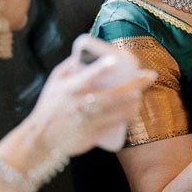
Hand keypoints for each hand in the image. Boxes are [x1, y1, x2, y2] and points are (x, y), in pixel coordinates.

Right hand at [28, 52, 155, 157]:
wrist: (41, 139)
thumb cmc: (49, 107)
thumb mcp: (54, 82)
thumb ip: (70, 66)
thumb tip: (86, 52)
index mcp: (69, 89)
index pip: (86, 77)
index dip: (100, 68)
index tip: (114, 61)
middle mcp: (80, 105)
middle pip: (112, 94)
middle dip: (134, 84)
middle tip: (149, 75)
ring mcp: (89, 120)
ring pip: (118, 110)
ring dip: (134, 100)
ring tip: (141, 92)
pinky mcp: (94, 134)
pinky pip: (116, 123)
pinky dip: (127, 115)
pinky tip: (134, 108)